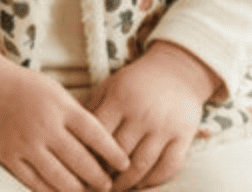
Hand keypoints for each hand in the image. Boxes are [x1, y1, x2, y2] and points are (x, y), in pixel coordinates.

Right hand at [0, 45, 130, 191]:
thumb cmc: (26, 86)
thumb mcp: (55, 91)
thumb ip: (75, 114)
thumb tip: (100, 141)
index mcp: (60, 107)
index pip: (95, 134)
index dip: (112, 152)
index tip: (125, 163)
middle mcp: (45, 126)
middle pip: (81, 161)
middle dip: (100, 178)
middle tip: (110, 185)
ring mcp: (27, 144)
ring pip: (60, 178)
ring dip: (79, 190)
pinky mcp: (10, 157)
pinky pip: (35, 184)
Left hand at [85, 42, 220, 191]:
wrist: (177, 70)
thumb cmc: (137, 81)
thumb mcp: (112, 84)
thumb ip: (93, 106)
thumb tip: (69, 131)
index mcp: (121, 98)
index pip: (99, 135)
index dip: (88, 154)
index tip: (82, 167)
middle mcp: (142, 113)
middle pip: (119, 154)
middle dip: (106, 173)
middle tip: (97, 184)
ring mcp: (164, 126)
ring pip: (141, 166)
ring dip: (127, 183)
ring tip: (116, 188)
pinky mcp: (183, 136)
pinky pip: (168, 168)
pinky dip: (154, 181)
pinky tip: (143, 184)